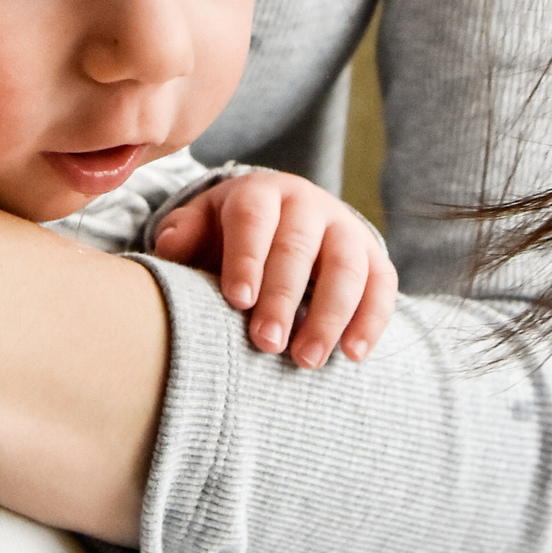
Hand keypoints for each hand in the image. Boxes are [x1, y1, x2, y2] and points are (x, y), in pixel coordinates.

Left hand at [151, 170, 395, 365]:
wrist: (284, 224)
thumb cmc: (232, 234)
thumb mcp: (203, 225)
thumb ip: (184, 234)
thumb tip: (170, 245)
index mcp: (261, 192)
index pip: (253, 218)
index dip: (246, 257)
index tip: (238, 300)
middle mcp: (308, 204)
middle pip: (299, 247)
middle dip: (283, 297)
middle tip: (266, 343)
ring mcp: (346, 229)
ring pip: (346, 268)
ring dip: (329, 316)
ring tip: (306, 360)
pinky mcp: (374, 258)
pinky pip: (382, 286)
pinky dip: (371, 320)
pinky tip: (352, 354)